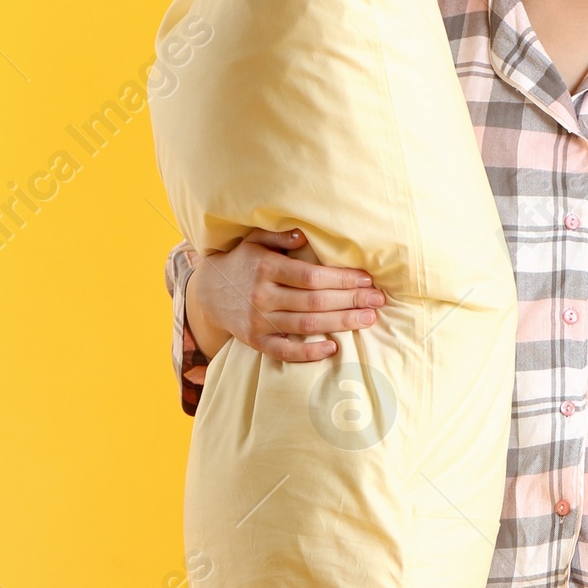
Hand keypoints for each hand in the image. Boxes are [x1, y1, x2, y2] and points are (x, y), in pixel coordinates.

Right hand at [184, 228, 383, 365]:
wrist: (209, 292)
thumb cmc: (243, 262)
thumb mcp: (255, 241)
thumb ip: (279, 236)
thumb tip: (303, 235)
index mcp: (266, 268)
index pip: (312, 276)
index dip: (342, 279)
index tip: (367, 279)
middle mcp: (263, 296)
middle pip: (315, 301)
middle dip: (351, 300)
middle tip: (378, 300)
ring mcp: (259, 322)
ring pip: (307, 324)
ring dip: (341, 323)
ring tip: (368, 319)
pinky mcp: (256, 341)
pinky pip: (285, 351)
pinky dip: (309, 352)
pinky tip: (333, 348)